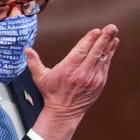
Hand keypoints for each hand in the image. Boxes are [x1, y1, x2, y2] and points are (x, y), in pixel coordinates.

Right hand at [28, 24, 118, 139]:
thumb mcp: (40, 77)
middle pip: (95, 52)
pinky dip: (110, 54)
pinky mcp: (99, 83)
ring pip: (103, 57)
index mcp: (68, 70)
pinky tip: (113, 44)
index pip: (81, 51)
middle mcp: (82, 74)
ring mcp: (93, 79)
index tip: (96, 30)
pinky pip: (106, 65)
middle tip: (111, 27)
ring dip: (109, 44)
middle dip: (104, 38)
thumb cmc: (51, 93)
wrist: (64, 112)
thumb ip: (34, 62)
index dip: (90, 40)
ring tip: (113, 31)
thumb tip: (26, 49)